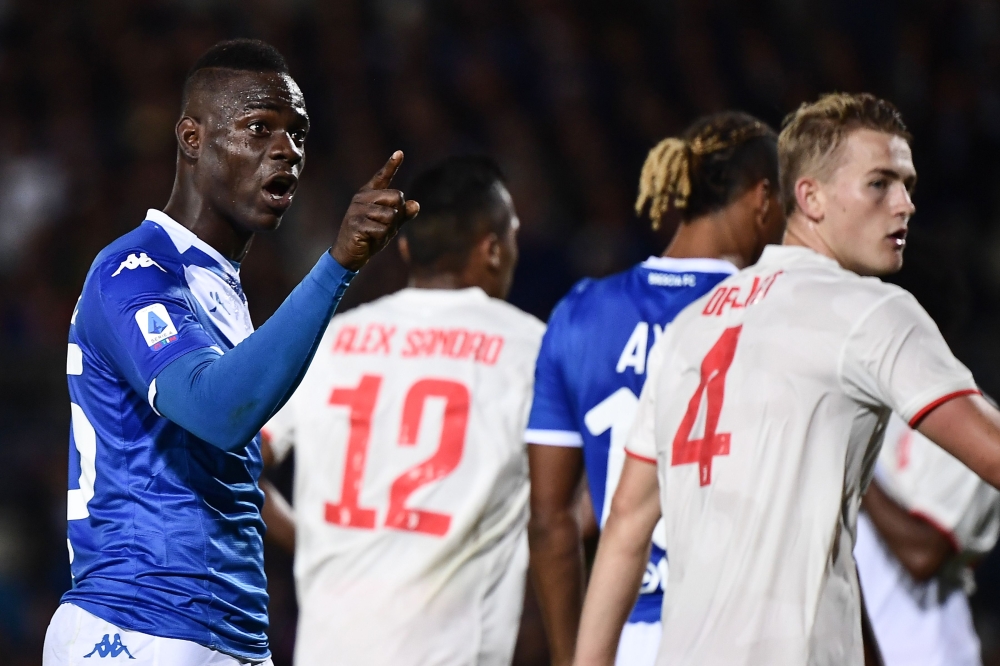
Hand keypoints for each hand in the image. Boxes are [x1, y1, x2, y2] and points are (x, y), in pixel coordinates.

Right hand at [331, 151, 419, 270]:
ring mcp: (358, 209)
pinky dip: (381, 237)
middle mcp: (362, 197)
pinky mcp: (356, 223)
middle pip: (397, 197)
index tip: (400, 152)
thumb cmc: (369, 237)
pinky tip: (370, 239)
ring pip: (391, 215)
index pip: (383, 177)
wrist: (350, 254)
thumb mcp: (389, 225)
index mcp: (370, 194)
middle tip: (384, 226)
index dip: (392, 165)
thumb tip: (416, 204)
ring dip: (389, 229)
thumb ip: (402, 214)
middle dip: (397, 215)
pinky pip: (382, 228)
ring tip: (375, 233)